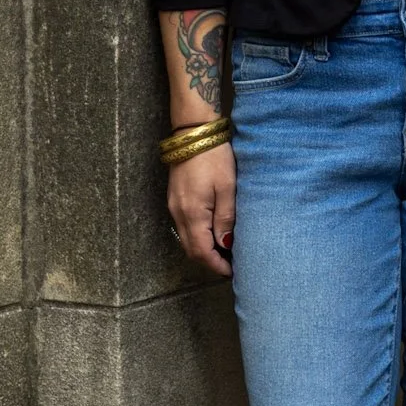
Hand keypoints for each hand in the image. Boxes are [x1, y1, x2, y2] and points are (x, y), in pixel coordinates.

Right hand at [167, 141, 236, 278]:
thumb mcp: (226, 188)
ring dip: (203, 250)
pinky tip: (213, 233)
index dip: (216, 265)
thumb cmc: (214, 158)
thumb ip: (225, 218)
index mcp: (193, 213)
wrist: (192, 133)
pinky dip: (198, 237)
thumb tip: (225, 244)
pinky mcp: (175, 200)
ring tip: (225, 251)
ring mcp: (174, 207)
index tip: (232, 271)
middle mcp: (179, 214)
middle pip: (191, 250)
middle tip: (231, 264)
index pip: (201, 252)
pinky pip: (185, 227)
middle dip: (210, 261)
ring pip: (187, 240)